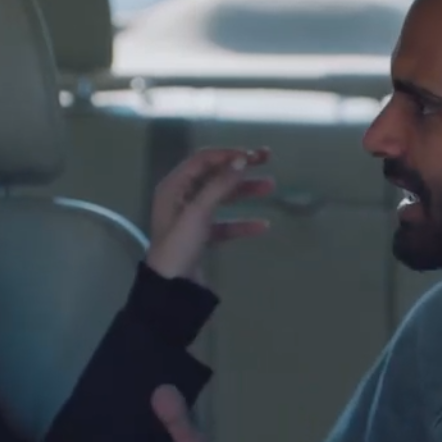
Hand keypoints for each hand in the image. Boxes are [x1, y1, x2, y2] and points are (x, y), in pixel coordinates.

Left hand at [145, 147, 274, 282]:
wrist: (171, 288)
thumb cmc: (179, 245)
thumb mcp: (198, 212)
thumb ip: (220, 184)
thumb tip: (242, 160)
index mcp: (174, 186)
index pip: (203, 159)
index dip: (228, 154)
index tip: (253, 155)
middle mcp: (181, 197)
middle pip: (214, 175)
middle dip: (240, 168)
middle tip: (267, 158)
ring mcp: (191, 217)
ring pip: (222, 197)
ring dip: (245, 191)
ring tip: (270, 187)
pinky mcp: (201, 236)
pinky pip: (224, 223)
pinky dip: (241, 222)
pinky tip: (263, 225)